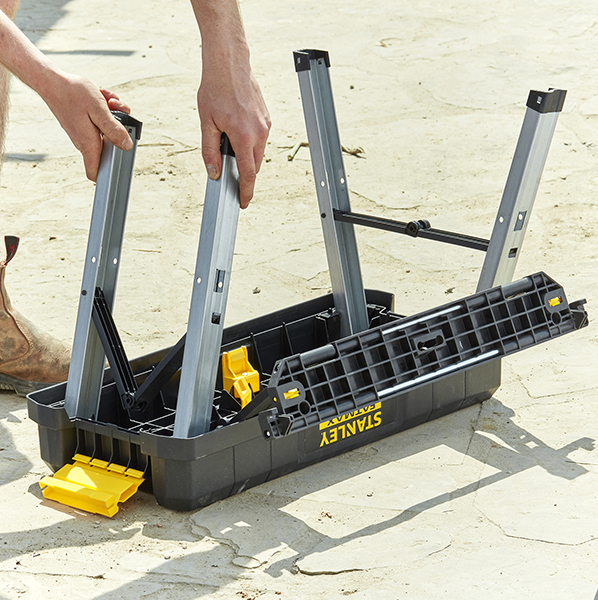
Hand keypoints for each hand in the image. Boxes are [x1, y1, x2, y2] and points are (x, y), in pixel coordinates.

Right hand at [43, 74, 132, 181]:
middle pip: (110, 145)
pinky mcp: (82, 123)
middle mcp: (85, 141)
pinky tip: (102, 98)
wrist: (51, 80)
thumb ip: (114, 130)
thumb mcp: (100, 111)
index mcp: (88, 144)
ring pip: (107, 130)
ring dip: (113, 115)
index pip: (95, 173)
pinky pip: (100, 120)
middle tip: (117, 113)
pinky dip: (104, 109)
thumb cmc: (73, 93)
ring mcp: (83, 132)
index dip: (107, 175)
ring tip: (108, 101)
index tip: (118, 169)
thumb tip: (127, 146)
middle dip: (119, 130)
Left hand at [197, 57, 270, 208]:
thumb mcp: (206, 122)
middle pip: (253, 166)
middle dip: (243, 173)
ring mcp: (265, 126)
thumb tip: (214, 172)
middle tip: (228, 173)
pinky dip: (250, 144)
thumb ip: (210, 151)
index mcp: (244, 137)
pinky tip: (236, 131)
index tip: (243, 202)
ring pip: (257, 153)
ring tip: (228, 142)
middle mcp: (259, 133)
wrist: (230, 63)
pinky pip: (260, 140)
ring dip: (246, 156)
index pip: (247, 174)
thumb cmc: (216, 89)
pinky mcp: (266, 119)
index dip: (245, 191)